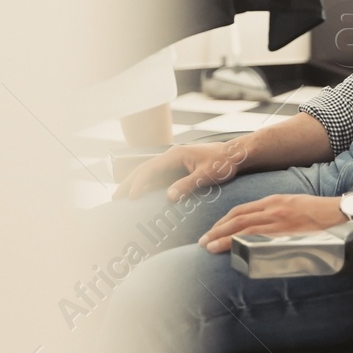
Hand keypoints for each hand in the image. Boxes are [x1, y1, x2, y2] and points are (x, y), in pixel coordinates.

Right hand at [111, 141, 248, 201]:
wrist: (236, 155)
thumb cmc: (224, 163)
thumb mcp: (207, 175)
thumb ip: (187, 185)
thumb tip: (168, 196)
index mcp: (175, 155)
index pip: (150, 169)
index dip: (138, 183)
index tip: (131, 197)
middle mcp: (172, 156)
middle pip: (144, 169)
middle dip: (128, 182)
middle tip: (115, 197)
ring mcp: (174, 163)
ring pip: (149, 173)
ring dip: (135, 183)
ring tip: (122, 196)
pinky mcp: (179, 169)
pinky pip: (159, 177)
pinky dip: (147, 185)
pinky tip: (142, 195)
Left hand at [196, 194, 346, 253]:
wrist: (342, 213)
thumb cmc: (321, 213)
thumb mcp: (294, 206)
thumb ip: (277, 214)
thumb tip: (260, 228)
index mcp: (275, 200)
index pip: (242, 210)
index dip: (224, 220)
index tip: (213, 230)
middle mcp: (274, 208)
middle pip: (238, 218)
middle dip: (217, 229)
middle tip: (203, 241)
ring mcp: (280, 220)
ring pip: (244, 228)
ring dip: (223, 237)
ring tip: (209, 246)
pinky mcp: (288, 232)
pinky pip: (260, 239)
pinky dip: (243, 244)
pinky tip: (232, 250)